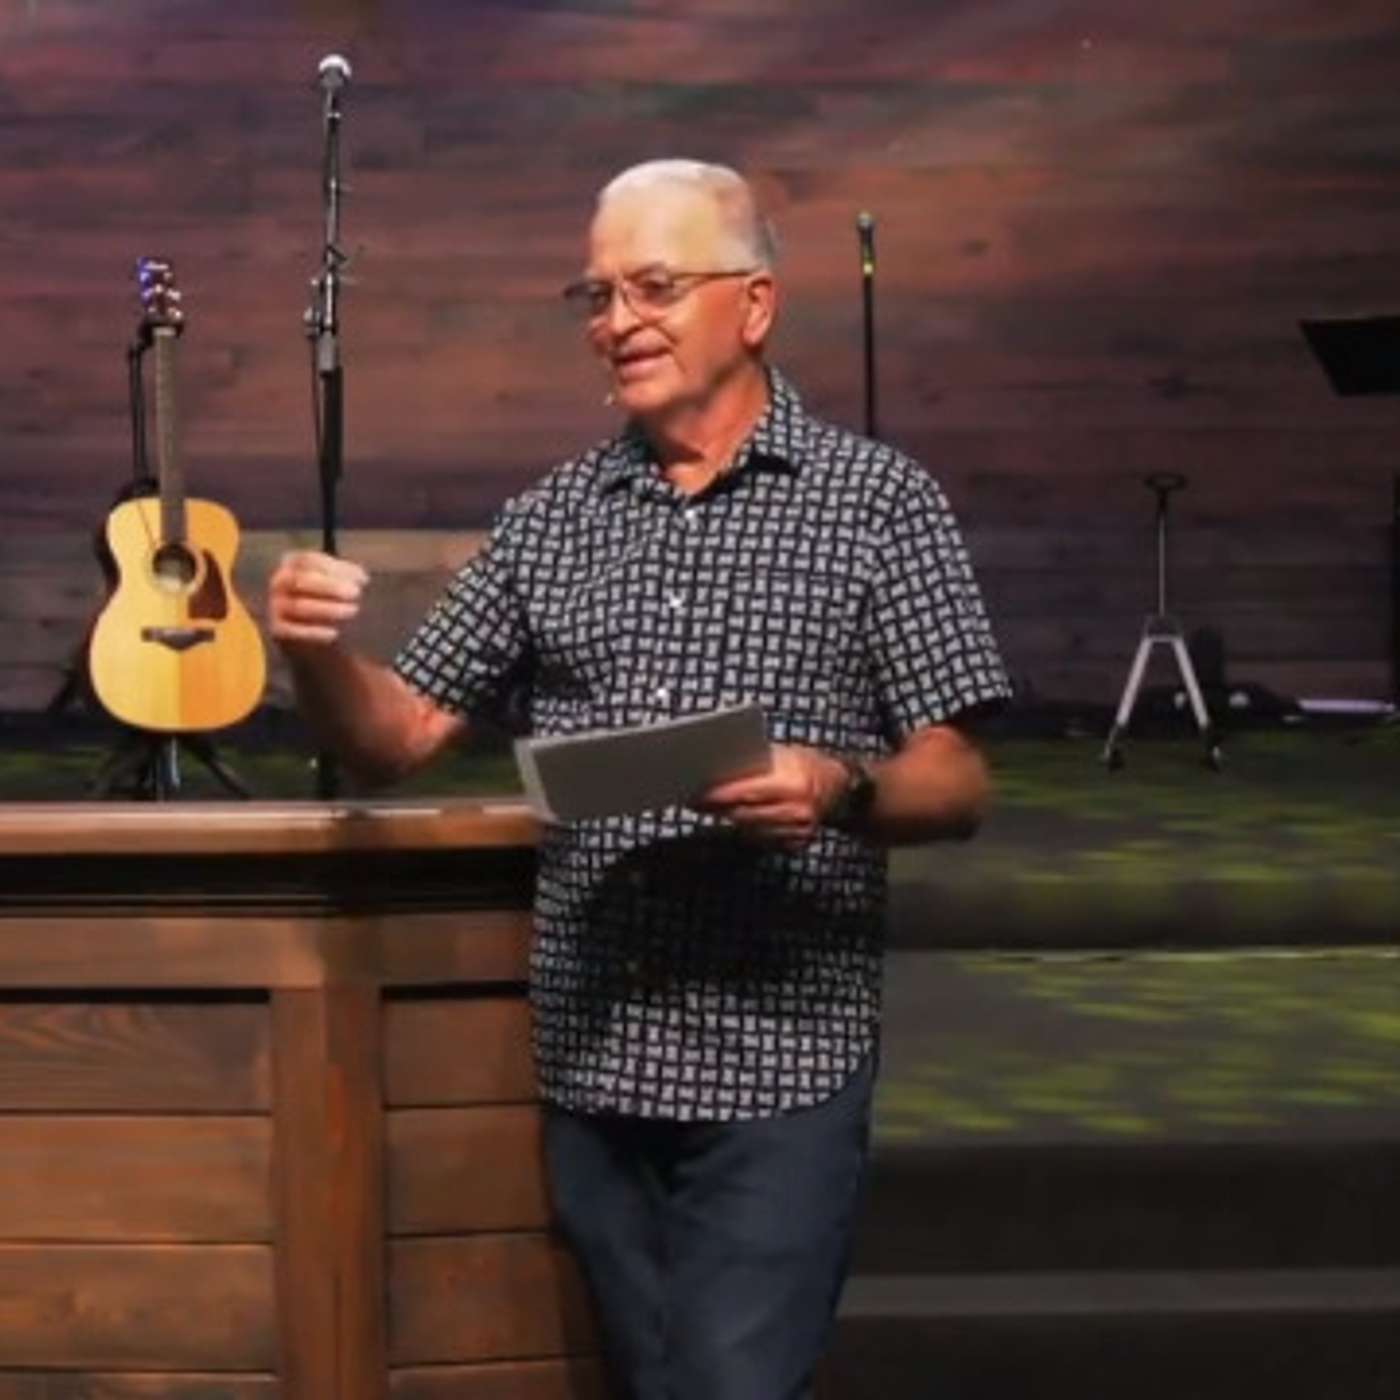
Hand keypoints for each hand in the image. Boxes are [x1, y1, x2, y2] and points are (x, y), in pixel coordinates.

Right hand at [267, 550, 369, 648]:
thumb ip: (347, 578)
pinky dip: (314, 632)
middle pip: (301, 580)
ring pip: (298, 605)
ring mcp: (276, 605)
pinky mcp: (278, 629)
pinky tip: (334, 634)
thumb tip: (362, 579)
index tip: (363, 579)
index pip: (309, 560)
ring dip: (327, 608)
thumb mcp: (339, 584)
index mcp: (293, 563)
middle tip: (356, 593)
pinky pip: (292, 630)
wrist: (318, 634)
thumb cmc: (331, 600)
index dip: (336, 568)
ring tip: (352, 612)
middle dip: (331, 586)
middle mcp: (280, 582)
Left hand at [695, 744, 848, 847]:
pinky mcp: (796, 843)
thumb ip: (756, 764)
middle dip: (717, 807)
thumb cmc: (807, 765)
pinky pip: (761, 837)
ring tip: (707, 807)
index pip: (748, 791)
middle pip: (745, 813)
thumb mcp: (784, 755)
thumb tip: (718, 768)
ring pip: (750, 828)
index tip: (698, 791)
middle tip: (694, 799)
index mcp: (795, 783)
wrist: (841, 789)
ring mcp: (798, 831)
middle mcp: (798, 810)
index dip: (720, 794)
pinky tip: (731, 816)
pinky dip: (744, 827)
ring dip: (727, 817)